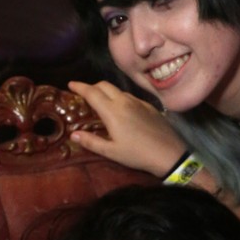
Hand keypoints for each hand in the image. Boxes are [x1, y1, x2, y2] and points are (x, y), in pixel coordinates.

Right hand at [68, 80, 186, 175]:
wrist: (169, 154)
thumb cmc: (137, 155)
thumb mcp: (112, 152)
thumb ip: (91, 142)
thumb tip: (73, 134)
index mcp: (112, 111)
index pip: (91, 92)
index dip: (79, 86)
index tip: (70, 84)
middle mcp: (124, 101)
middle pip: (104, 85)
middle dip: (92, 86)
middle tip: (85, 93)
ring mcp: (138, 102)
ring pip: (118, 90)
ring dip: (107, 92)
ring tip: (103, 102)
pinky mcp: (149, 106)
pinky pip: (131, 97)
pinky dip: (121, 98)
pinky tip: (123, 110)